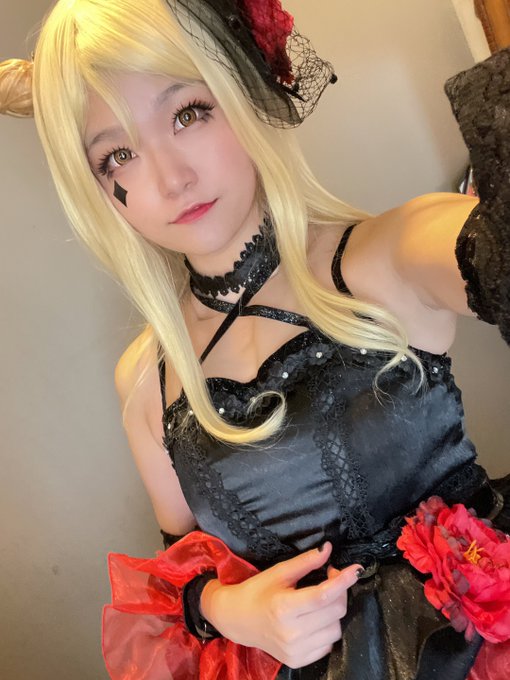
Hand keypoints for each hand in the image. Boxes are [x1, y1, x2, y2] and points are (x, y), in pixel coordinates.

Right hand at [200, 542, 360, 668]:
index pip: (324, 595)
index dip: (343, 581)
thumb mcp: (279, 572)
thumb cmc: (258, 591)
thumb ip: (306, 562)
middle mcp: (291, 632)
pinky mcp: (298, 661)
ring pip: (336, 629)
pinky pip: (328, 644)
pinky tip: (315, 619)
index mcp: (284, 607)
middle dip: (339, 591)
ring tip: (321, 600)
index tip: (356, 569)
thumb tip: (328, 549)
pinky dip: (327, 629)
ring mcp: (295, 650)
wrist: (238, 620)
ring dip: (334, 611)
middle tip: (329, 578)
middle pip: (335, 611)